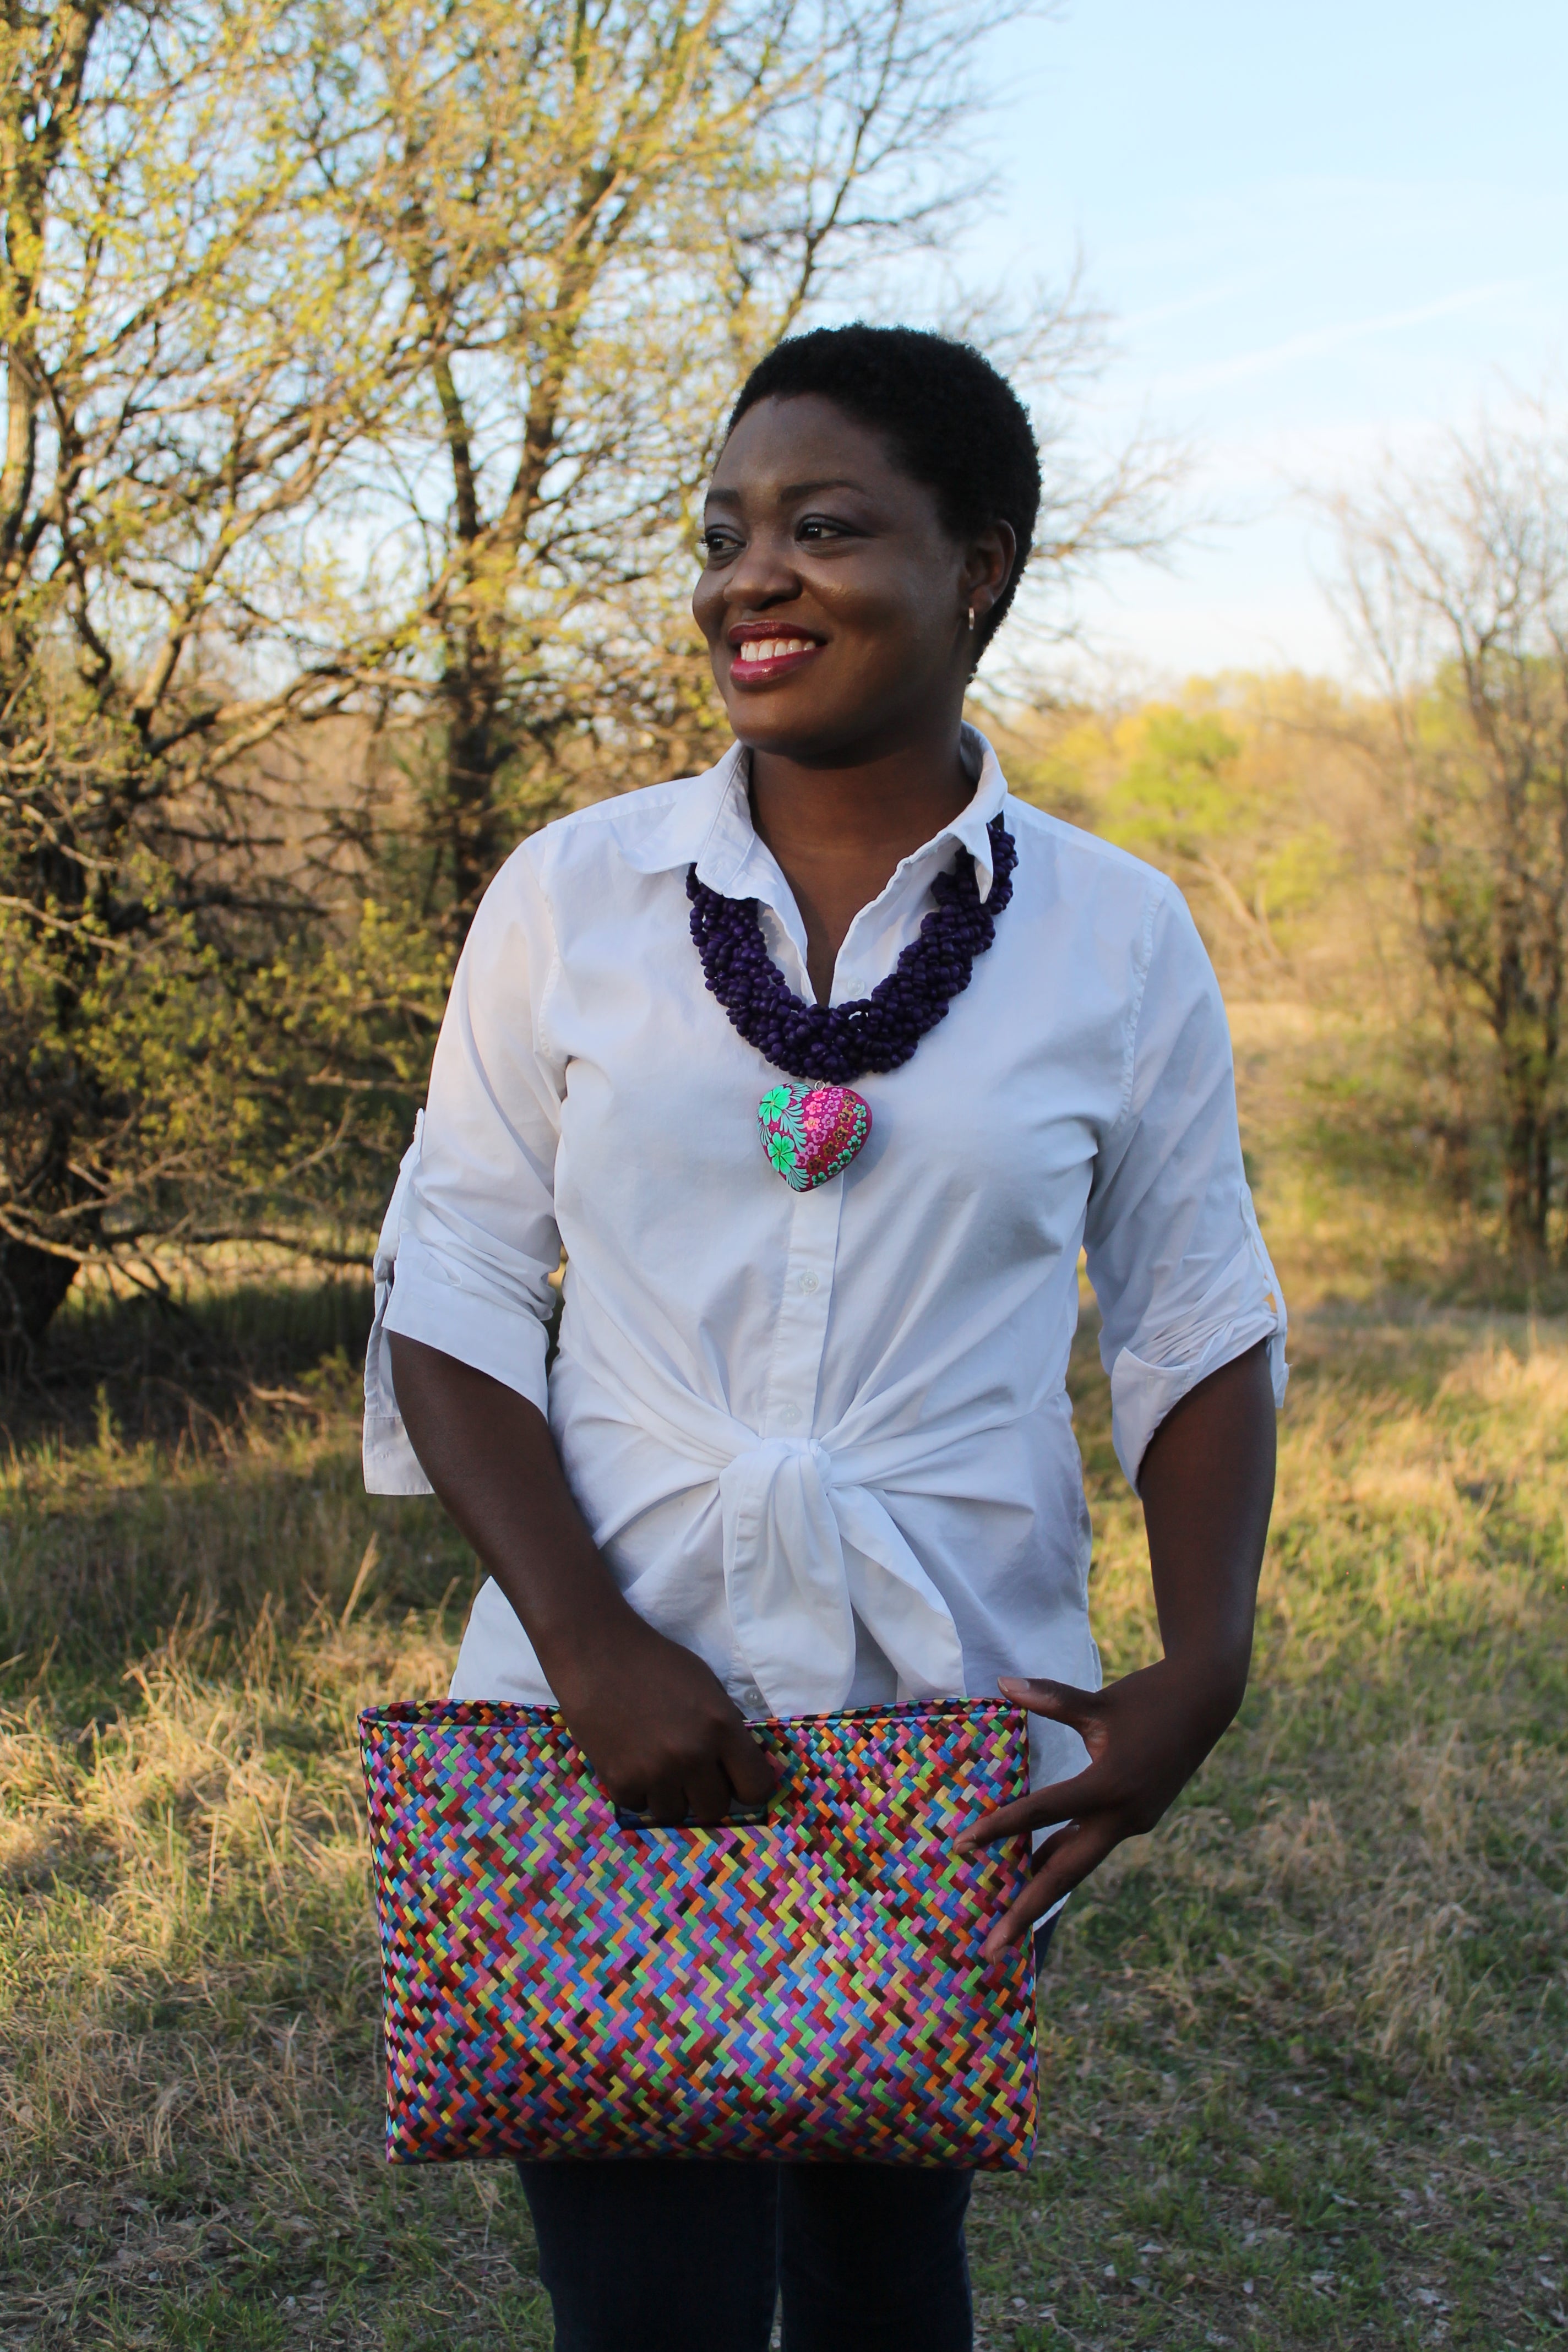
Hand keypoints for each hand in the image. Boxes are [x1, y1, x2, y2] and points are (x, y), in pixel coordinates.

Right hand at [548, 1612, 776, 1828]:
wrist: (598, 1654)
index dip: (747, 1787)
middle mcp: (692, 1754)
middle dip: (706, 1795)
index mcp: (721, 1726)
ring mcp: (655, 1771)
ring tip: (657, 1767)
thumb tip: (737, 1764)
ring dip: (670, 1796)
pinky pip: (639, 1806)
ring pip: (675, 1814)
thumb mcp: (707, 1685)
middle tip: (692, 1775)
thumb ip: (725, 1727)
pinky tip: (630, 1760)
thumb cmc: (656, 1663)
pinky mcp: (620, 1780)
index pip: (755, 1788)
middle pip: (715, 1809)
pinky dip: (636, 1790)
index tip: (734, 1780)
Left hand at [957, 1658, 1245, 1957]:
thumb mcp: (1098, 1701)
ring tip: (1006, 1926)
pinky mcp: (1136, 1819)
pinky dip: (1062, 1861)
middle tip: (990, 1949)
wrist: (1206, 1704)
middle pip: (1065, 1873)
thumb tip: (1002, 1683)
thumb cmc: (1149, 1697)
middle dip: (1026, 1911)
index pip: (1044, 1812)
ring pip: (1079, 1865)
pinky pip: (1091, 1848)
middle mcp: (1123, 1815)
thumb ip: (1049, 1698)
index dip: (1000, 1827)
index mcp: (1111, 1785)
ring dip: (1042, 1893)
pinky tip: (1034, 1875)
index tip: (962, 1845)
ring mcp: (1132, 1822)